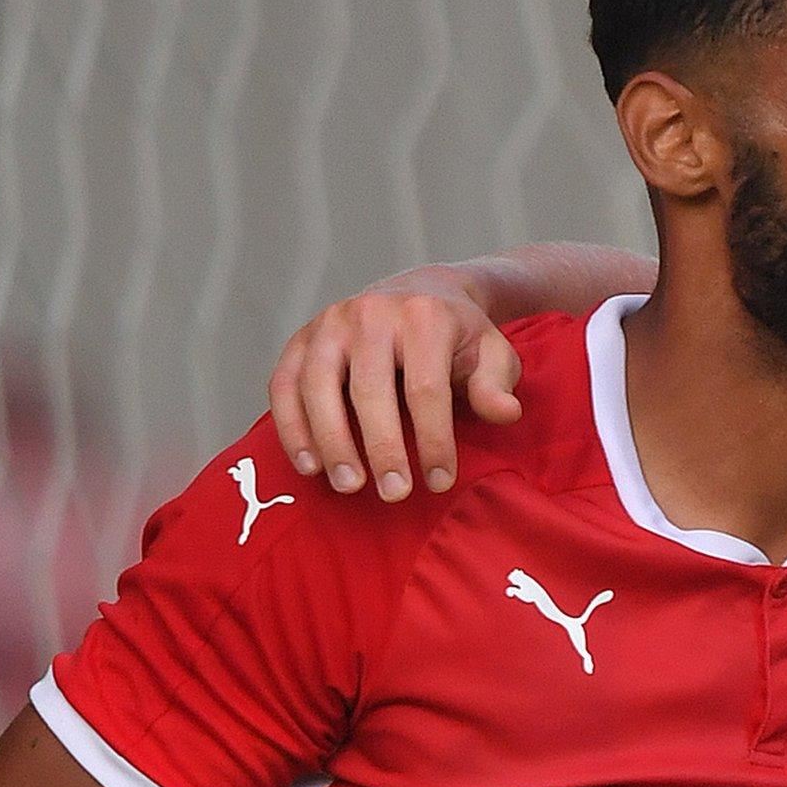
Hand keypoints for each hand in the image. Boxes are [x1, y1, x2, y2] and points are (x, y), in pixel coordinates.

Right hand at [269, 272, 521, 501]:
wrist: (421, 292)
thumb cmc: (458, 336)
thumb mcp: (492, 353)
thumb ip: (497, 383)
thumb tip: (504, 412)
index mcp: (423, 317)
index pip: (425, 388)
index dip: (432, 440)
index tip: (439, 481)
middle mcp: (371, 313)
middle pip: (370, 389)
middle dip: (382, 447)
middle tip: (394, 493)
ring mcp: (330, 323)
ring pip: (318, 385)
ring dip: (330, 441)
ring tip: (348, 485)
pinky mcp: (301, 337)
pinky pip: (283, 383)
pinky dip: (291, 426)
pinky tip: (310, 466)